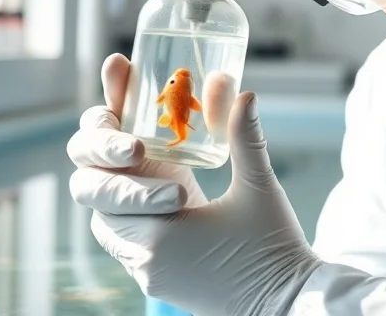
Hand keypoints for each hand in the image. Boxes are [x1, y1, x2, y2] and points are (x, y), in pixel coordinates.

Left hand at [68, 53, 323, 315]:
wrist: (287, 305)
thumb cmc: (274, 248)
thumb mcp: (260, 187)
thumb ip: (245, 136)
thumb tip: (243, 91)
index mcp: (161, 234)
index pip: (106, 187)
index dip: (110, 152)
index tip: (132, 132)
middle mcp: (145, 259)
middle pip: (98, 206)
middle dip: (110, 170)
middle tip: (134, 143)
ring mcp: (149, 275)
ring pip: (108, 226)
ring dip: (119, 193)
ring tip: (141, 162)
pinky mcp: (159, 283)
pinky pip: (128, 245)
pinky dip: (133, 215)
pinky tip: (157, 192)